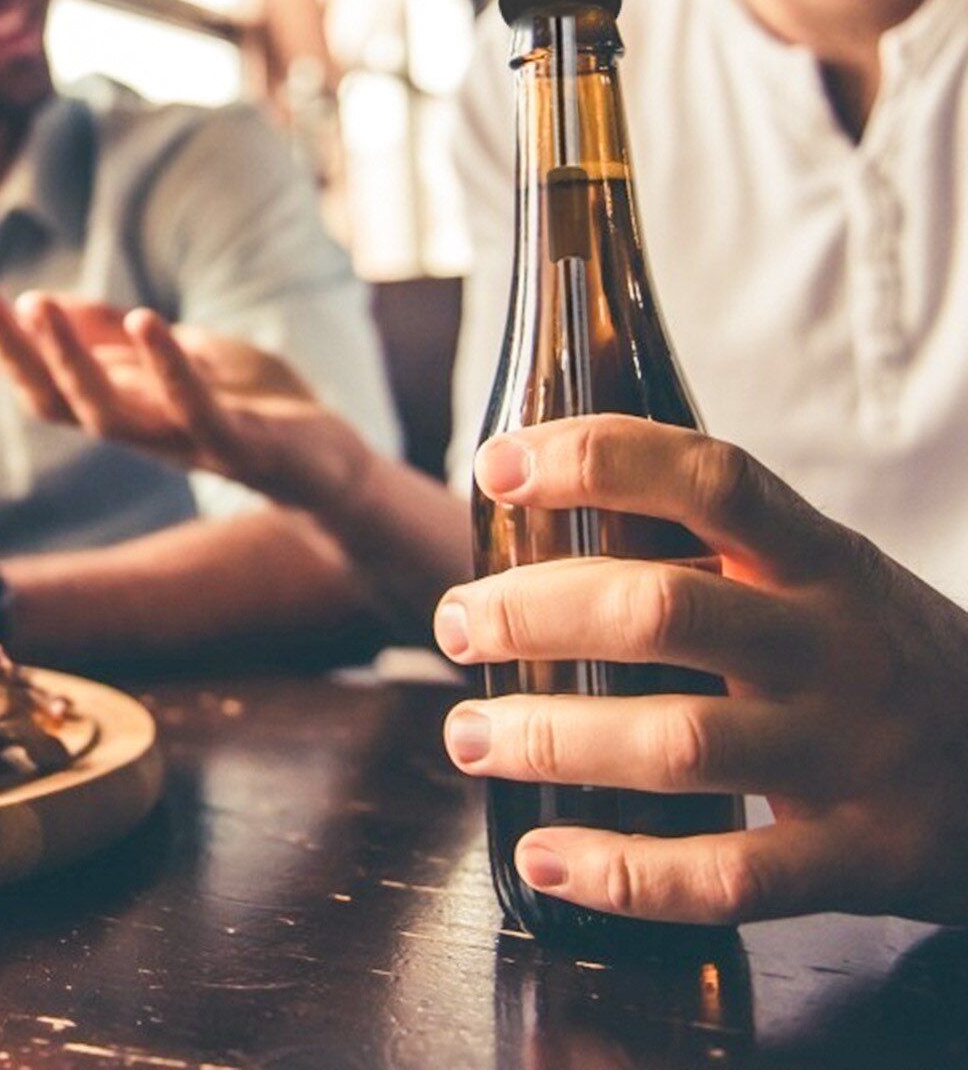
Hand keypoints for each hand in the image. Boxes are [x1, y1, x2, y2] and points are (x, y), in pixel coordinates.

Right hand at [0, 278, 370, 513]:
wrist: (332, 467)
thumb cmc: (251, 407)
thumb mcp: (174, 356)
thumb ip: (114, 336)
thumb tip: (38, 301)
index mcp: (121, 406)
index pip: (38, 379)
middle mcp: (139, 431)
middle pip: (52, 399)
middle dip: (5, 348)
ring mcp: (186, 441)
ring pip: (108, 414)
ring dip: (68, 359)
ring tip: (35, 302)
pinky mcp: (241, 445)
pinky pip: (196, 410)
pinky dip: (167, 369)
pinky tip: (144, 320)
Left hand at [434, 415, 967, 925]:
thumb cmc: (880, 653)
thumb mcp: (824, 577)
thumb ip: (710, 550)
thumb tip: (546, 512)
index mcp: (820, 558)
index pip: (710, 477)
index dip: (598, 460)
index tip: (496, 463)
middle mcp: (833, 645)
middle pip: (664, 611)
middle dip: (535, 613)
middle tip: (455, 622)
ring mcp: (849, 754)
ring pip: (677, 744)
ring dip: (551, 740)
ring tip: (470, 736)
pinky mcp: (858, 858)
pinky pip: (726, 876)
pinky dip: (623, 871)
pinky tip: (546, 855)